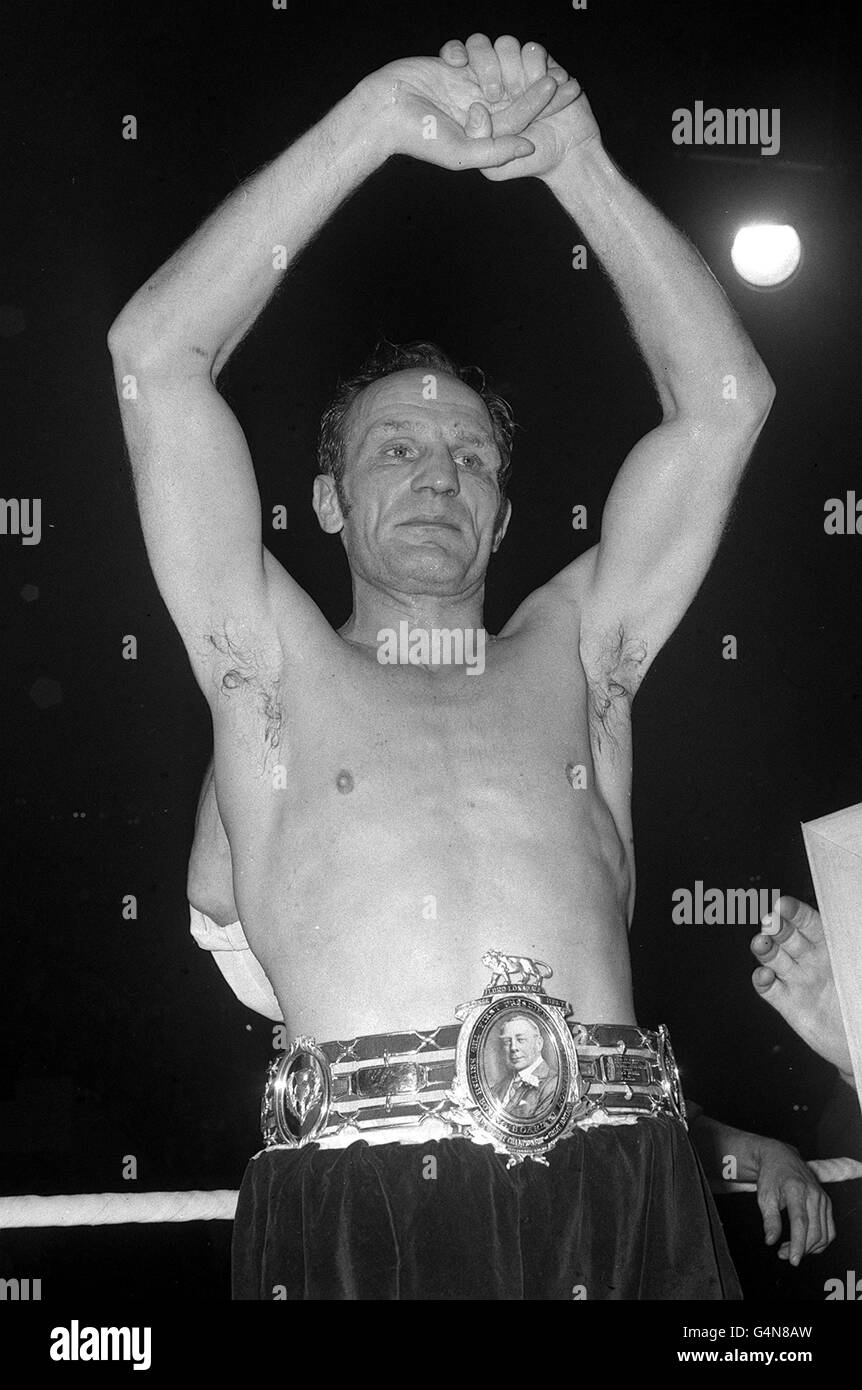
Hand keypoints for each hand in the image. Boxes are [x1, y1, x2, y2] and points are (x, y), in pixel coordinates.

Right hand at [360, 51, 572, 172]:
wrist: (381, 112)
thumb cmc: (419, 137)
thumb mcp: (462, 152)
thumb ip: (497, 150)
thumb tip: (531, 145)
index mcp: (481, 132)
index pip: (519, 117)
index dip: (543, 103)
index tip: (565, 86)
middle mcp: (475, 109)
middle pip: (513, 92)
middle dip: (534, 80)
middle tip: (561, 67)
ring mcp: (462, 86)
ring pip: (493, 67)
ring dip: (498, 61)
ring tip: (513, 52)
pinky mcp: (447, 66)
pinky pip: (467, 50)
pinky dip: (464, 50)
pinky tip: (457, 58)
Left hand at [438, 34, 601, 180]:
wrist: (569, 154)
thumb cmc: (528, 163)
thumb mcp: (494, 168)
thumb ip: (478, 146)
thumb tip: (477, 109)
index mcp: (475, 97)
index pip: (456, 57)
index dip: (454, 51)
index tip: (456, 62)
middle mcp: (495, 77)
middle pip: (479, 44)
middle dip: (486, 64)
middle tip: (495, 95)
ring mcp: (518, 69)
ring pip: (506, 44)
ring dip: (514, 69)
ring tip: (522, 95)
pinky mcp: (543, 64)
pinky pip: (533, 49)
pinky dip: (538, 66)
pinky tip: (547, 87)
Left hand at [752, 1138, 834, 1264]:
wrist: (781, 1157)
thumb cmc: (770, 1176)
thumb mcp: (764, 1196)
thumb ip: (769, 1220)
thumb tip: (770, 1242)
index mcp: (796, 1190)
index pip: (801, 1223)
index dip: (797, 1244)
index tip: (793, 1260)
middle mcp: (814, 1194)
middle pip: (814, 1232)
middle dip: (800, 1249)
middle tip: (782, 1254)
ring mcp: (823, 1199)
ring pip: (824, 1234)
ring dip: (809, 1248)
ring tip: (789, 1248)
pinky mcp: (827, 1203)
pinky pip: (829, 1230)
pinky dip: (820, 1242)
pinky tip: (805, 1244)